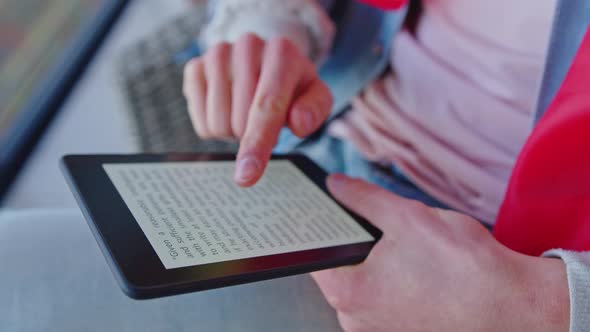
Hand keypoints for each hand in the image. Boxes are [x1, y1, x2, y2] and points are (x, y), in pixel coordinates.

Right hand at [183, 34, 332, 186]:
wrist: (265, 59)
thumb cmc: (293, 86)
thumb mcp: (315, 95)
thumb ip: (314, 110)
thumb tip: (298, 124)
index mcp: (282, 52)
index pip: (267, 106)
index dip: (257, 143)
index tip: (246, 176)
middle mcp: (247, 46)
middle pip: (239, 122)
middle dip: (253, 137)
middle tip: (265, 121)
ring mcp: (217, 54)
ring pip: (217, 123)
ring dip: (234, 133)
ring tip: (247, 113)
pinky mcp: (195, 65)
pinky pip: (199, 119)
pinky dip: (215, 126)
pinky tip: (227, 109)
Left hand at [312, 174, 569, 331]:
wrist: (515, 308)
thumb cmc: (464, 268)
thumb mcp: (406, 216)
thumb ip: (362, 198)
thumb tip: (336, 186)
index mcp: (348, 292)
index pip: (315, 252)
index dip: (321, 227)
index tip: (329, 213)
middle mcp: (356, 320)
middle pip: (340, 270)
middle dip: (358, 244)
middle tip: (387, 229)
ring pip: (366, 286)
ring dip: (380, 266)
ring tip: (413, 254)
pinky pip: (386, 303)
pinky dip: (397, 285)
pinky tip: (423, 275)